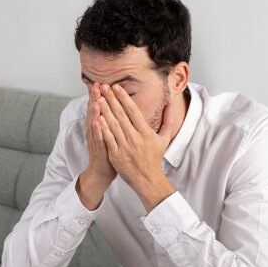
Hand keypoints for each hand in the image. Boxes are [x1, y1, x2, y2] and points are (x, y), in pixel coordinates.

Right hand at [77, 82, 116, 209]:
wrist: (102, 171)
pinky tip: (97, 121)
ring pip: (94, 123)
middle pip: (94, 112)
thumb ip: (112, 118)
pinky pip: (97, 138)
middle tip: (96, 86)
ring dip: (94, 112)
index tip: (102, 83)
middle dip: (95, 98)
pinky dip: (97, 130)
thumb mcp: (110, 132)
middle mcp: (95, 130)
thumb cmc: (108, 150)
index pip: (99, 107)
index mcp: (99, 125)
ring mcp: (95, 140)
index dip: (100, 95)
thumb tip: (116, 105)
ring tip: (95, 100)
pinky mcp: (98, 149)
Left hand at [95, 83, 180, 210]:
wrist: (147, 178)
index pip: (133, 111)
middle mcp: (135, 138)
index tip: (116, 87)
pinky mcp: (116, 155)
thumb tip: (171, 105)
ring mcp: (124, 147)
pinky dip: (102, 128)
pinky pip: (108, 138)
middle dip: (111, 99)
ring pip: (112, 125)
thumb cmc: (154, 158)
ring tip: (98, 98)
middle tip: (104, 87)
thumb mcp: (164, 139)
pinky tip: (96, 118)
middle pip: (121, 115)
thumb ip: (168, 120)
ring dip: (104, 110)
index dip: (124, 98)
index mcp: (146, 133)